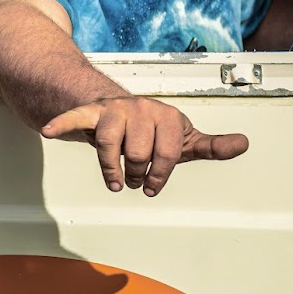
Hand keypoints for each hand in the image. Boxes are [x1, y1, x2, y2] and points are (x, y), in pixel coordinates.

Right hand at [40, 96, 247, 196]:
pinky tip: (49, 130)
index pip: (168, 153)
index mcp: (169, 115)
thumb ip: (212, 145)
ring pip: (109, 144)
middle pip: (138, 153)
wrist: (120, 109)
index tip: (154, 186)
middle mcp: (143, 107)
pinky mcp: (93, 111)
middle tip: (135, 178)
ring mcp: (116, 108)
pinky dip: (63, 123)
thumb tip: (243, 143)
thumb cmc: (154, 131)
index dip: (160, 176)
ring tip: (116, 179)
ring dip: (111, 169)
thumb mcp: (185, 139)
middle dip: (136, 174)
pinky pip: (77, 116)